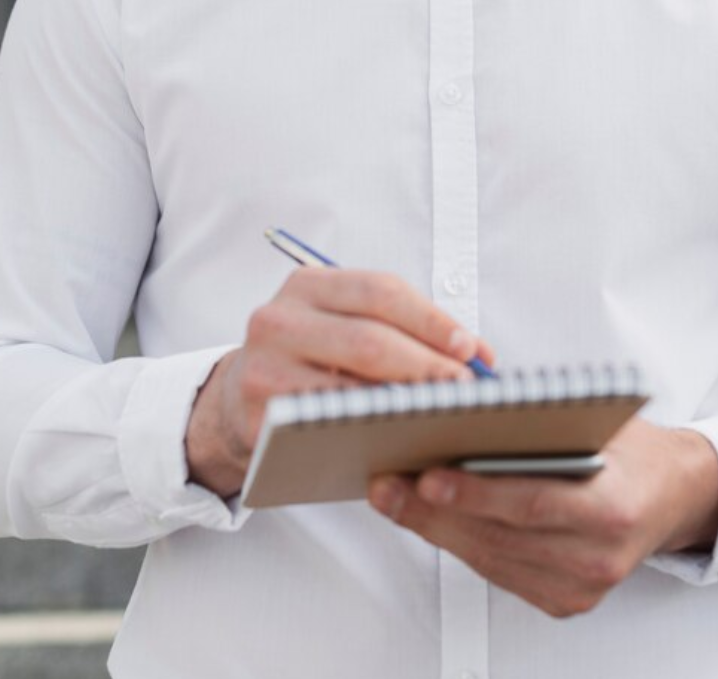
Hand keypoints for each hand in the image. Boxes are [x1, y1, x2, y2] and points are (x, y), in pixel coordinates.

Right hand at [186, 268, 493, 496]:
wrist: (238, 402)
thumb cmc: (313, 360)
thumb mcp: (346, 327)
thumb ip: (406, 330)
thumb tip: (479, 355)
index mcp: (308, 284)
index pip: (381, 291)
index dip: (431, 319)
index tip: (469, 347)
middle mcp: (279, 317)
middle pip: (370, 338)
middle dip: (427, 365)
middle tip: (466, 389)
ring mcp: (263, 367)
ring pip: (349, 384)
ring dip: (405, 401)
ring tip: (444, 412)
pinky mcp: (259, 415)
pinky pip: (326, 423)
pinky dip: (369, 428)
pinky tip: (400, 433)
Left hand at [368, 417, 717, 617]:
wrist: (676, 495)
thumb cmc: (635, 451)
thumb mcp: (598, 419)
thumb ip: (542, 419)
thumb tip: (468, 401)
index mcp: (612, 508)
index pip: (531, 503)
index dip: (475, 494)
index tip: (426, 476)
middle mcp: (597, 556)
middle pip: (499, 536)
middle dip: (433, 510)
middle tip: (389, 482)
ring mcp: (580, 586)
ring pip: (490, 559)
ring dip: (436, 529)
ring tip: (397, 495)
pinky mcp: (565, 600)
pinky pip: (500, 573)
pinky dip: (462, 544)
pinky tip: (433, 519)